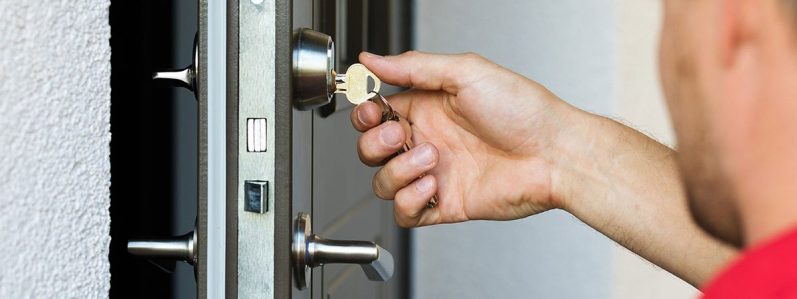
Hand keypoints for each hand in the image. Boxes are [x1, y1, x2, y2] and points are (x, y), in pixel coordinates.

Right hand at [352, 51, 578, 226]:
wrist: (555, 154)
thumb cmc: (524, 110)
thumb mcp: (467, 72)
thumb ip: (414, 66)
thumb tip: (372, 58)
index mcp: (428, 108)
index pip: (375, 113)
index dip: (365, 114)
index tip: (370, 111)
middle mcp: (427, 141)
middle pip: (371, 149)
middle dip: (375, 143)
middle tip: (401, 136)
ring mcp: (434, 174)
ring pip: (383, 182)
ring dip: (397, 171)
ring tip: (432, 160)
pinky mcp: (444, 204)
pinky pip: (405, 212)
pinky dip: (409, 201)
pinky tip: (432, 186)